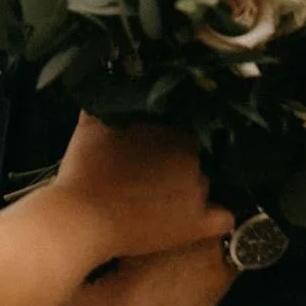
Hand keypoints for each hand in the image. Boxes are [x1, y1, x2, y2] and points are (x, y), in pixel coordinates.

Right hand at [53, 114, 230, 262]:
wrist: (82, 217)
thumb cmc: (84, 168)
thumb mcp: (92, 123)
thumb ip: (111, 102)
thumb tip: (118, 81)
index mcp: (173, 130)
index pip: (183, 132)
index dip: (167, 142)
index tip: (151, 152)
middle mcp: (192, 157)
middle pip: (194, 158)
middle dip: (176, 164)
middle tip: (152, 175)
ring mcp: (198, 191)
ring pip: (204, 184)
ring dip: (188, 188)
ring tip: (163, 199)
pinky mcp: (196, 224)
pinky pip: (223, 218)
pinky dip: (214, 217)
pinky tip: (198, 218)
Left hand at [67, 237, 237, 305]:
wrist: (230, 241)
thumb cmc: (183, 231)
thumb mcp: (132, 235)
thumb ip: (95, 248)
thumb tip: (63, 249)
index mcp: (126, 301)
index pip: (76, 300)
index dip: (64, 280)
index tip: (56, 267)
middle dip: (77, 298)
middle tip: (70, 277)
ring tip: (90, 291)